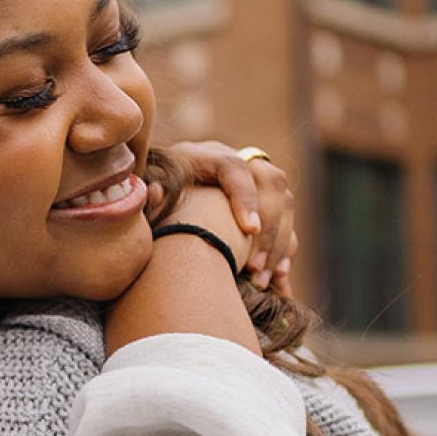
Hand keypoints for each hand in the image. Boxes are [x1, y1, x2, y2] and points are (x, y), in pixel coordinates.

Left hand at [155, 141, 297, 293]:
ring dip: (277, 243)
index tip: (249, 230)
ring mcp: (256, 180)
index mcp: (205, 156)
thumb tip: (154, 193)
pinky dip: (284, 248)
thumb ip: (151, 194)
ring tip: (261, 279)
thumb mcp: (148, 190)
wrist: (165, 192)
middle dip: (267, 227)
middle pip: (269, 184)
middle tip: (252, 267)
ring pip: (284, 203)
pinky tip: (278, 276)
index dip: (245, 197)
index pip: (235, 167)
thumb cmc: (153, 194)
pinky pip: (287, 221)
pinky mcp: (267, 202)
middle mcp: (237, 162)